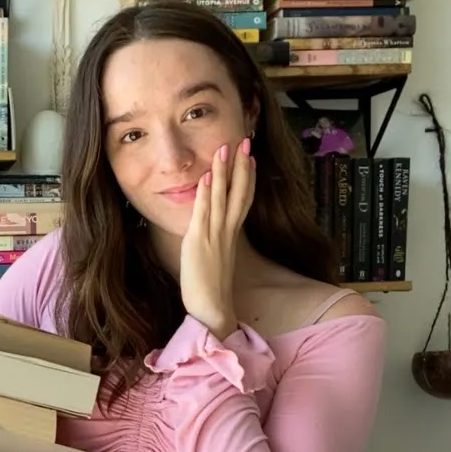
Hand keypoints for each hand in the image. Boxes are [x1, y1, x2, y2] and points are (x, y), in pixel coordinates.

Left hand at [180, 138, 254, 339]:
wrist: (212, 310)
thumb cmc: (211, 288)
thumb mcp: (215, 258)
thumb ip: (216, 241)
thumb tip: (212, 229)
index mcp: (230, 235)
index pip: (243, 200)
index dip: (248, 177)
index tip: (251, 158)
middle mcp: (226, 232)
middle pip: (238, 193)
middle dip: (241, 166)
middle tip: (245, 142)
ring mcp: (214, 236)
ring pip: (221, 198)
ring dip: (222, 172)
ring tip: (225, 149)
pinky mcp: (199, 243)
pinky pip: (203, 214)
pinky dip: (204, 195)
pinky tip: (204, 178)